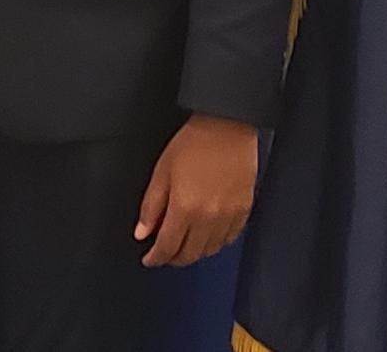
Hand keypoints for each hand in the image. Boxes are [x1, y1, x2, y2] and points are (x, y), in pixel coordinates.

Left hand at [134, 113, 257, 266]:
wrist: (228, 127)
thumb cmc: (193, 143)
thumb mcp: (162, 172)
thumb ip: (151, 206)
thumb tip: (142, 233)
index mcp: (184, 208)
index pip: (168, 247)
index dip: (156, 258)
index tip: (149, 259)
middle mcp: (208, 218)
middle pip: (190, 254)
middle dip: (174, 258)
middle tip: (164, 254)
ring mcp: (229, 217)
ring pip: (210, 250)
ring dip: (195, 252)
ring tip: (184, 244)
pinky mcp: (244, 211)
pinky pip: (229, 239)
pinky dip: (216, 243)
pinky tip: (207, 236)